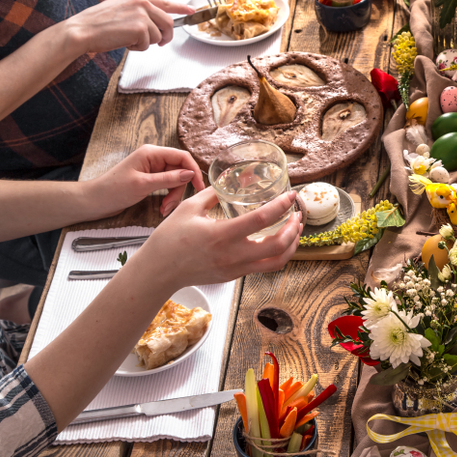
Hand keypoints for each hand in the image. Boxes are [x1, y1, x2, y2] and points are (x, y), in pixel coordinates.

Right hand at [64, 0, 192, 53]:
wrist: (82, 30)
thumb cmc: (98, 23)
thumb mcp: (122, 8)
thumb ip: (140, 11)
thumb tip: (158, 22)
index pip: (165, 1)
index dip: (180, 7)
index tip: (191, 10)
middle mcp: (141, 1)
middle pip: (168, 22)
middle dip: (166, 36)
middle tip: (160, 43)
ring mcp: (142, 13)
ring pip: (159, 35)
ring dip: (146, 43)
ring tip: (128, 39)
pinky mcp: (140, 27)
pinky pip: (148, 44)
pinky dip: (137, 48)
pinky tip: (124, 42)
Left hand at [82, 145, 205, 218]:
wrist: (95, 200)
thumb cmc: (114, 190)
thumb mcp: (143, 185)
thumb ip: (168, 179)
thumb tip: (190, 174)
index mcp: (151, 153)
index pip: (182, 156)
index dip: (193, 170)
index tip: (199, 187)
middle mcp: (154, 158)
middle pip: (180, 170)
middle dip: (179, 189)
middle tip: (171, 205)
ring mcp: (152, 169)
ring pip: (175, 180)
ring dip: (173, 196)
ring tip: (164, 209)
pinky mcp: (150, 179)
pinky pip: (167, 186)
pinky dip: (168, 197)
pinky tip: (162, 207)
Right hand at [136, 188, 303, 288]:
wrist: (159, 271)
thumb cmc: (169, 239)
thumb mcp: (189, 208)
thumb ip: (213, 193)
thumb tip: (229, 180)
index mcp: (222, 235)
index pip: (262, 219)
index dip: (281, 206)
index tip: (291, 196)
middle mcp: (233, 254)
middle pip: (278, 246)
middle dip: (294, 229)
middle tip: (298, 214)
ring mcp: (235, 268)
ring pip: (276, 262)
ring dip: (291, 245)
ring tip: (295, 229)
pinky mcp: (234, 276)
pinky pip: (263, 266)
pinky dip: (277, 254)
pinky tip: (278, 241)